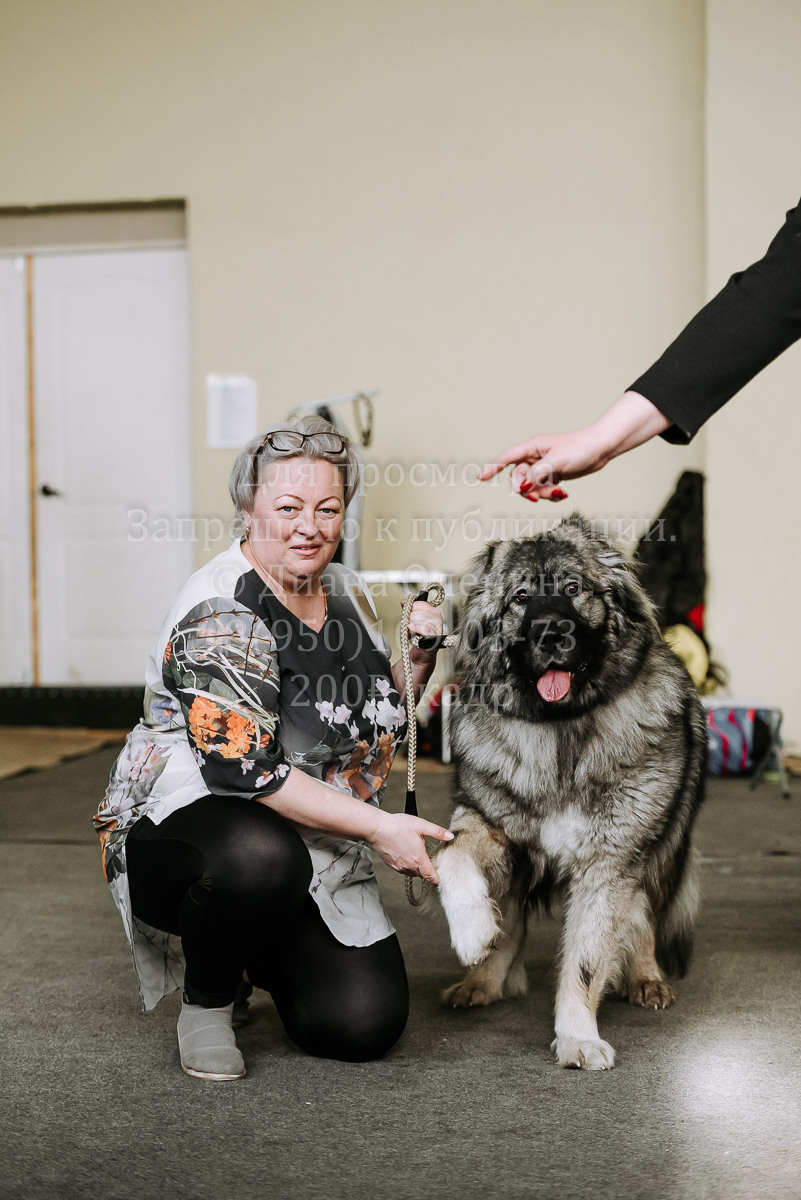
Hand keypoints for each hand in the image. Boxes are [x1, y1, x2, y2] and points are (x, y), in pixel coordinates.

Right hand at [367, 811, 452, 883]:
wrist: (377, 829)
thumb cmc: (397, 826)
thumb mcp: (421, 825)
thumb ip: (437, 832)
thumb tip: (450, 836)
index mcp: (419, 859)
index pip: (431, 877)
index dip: (437, 878)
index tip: (440, 877)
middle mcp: (409, 866)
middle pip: (422, 874)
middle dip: (426, 869)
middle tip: (427, 857)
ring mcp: (399, 867)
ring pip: (412, 872)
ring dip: (416, 867)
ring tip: (415, 853)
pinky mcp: (392, 865)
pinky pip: (403, 869)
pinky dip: (406, 864)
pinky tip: (405, 853)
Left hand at [406, 600, 442, 664]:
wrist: (421, 655)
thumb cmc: (418, 638)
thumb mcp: (413, 621)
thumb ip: (409, 610)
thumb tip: (404, 601)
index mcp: (434, 613)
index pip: (421, 604)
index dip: (412, 608)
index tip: (409, 613)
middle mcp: (437, 620)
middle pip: (419, 612)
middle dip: (411, 619)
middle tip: (411, 626)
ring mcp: (437, 630)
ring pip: (420, 620)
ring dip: (412, 627)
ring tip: (412, 632)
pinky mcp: (434, 639)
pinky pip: (425, 629)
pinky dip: (416, 630)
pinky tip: (413, 633)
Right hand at [478, 427, 609, 499]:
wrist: (601, 449)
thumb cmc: (580, 448)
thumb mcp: (556, 462)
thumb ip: (537, 475)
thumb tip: (522, 487)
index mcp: (532, 447)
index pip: (507, 458)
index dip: (493, 467)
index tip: (481, 478)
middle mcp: (534, 457)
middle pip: (518, 478)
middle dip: (527, 489)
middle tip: (538, 497)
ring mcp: (543, 467)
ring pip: (531, 486)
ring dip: (542, 493)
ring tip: (559, 492)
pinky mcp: (552, 475)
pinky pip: (543, 489)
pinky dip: (551, 494)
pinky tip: (563, 493)